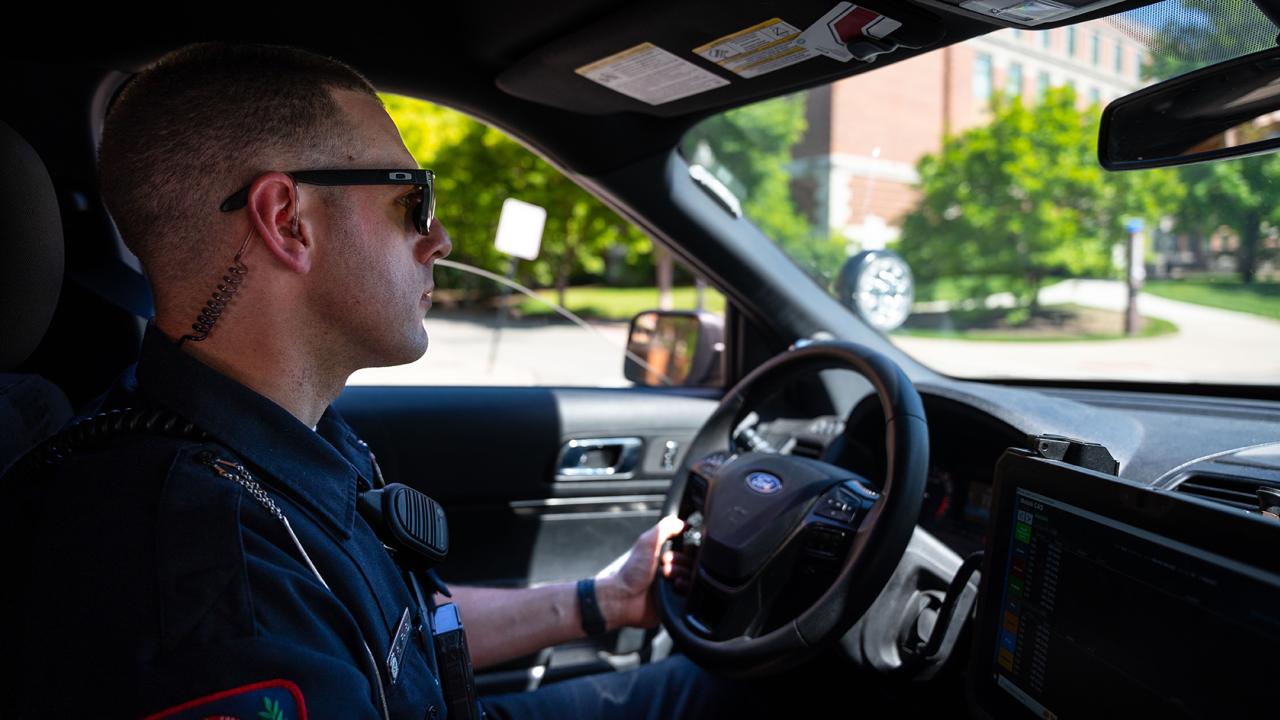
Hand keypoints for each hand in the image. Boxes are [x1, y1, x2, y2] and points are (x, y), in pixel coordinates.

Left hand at [596, 515, 687, 629]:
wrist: (623, 598)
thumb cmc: (629, 572)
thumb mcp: (646, 542)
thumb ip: (664, 528)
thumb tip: (683, 522)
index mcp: (665, 557)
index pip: (689, 550)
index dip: (688, 547)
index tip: (682, 546)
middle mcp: (671, 572)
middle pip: (693, 563)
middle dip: (682, 560)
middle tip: (665, 562)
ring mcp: (674, 587)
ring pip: (694, 577)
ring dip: (681, 572)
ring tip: (666, 575)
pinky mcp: (677, 602)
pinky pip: (692, 593)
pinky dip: (686, 587)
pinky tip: (674, 585)